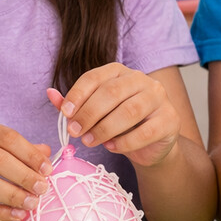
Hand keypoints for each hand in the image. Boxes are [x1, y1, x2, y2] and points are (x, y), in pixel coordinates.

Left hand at [48, 63, 179, 168]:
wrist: (152, 145)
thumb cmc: (120, 126)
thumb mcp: (95, 114)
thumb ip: (75, 105)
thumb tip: (50, 94)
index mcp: (121, 72)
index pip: (96, 77)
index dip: (78, 94)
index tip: (66, 114)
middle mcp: (142, 80)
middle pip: (112, 92)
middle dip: (89, 113)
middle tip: (74, 132)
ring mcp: (160, 98)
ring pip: (130, 111)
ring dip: (105, 129)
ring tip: (90, 142)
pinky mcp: (170, 120)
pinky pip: (145, 132)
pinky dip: (125, 142)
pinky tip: (112, 147)